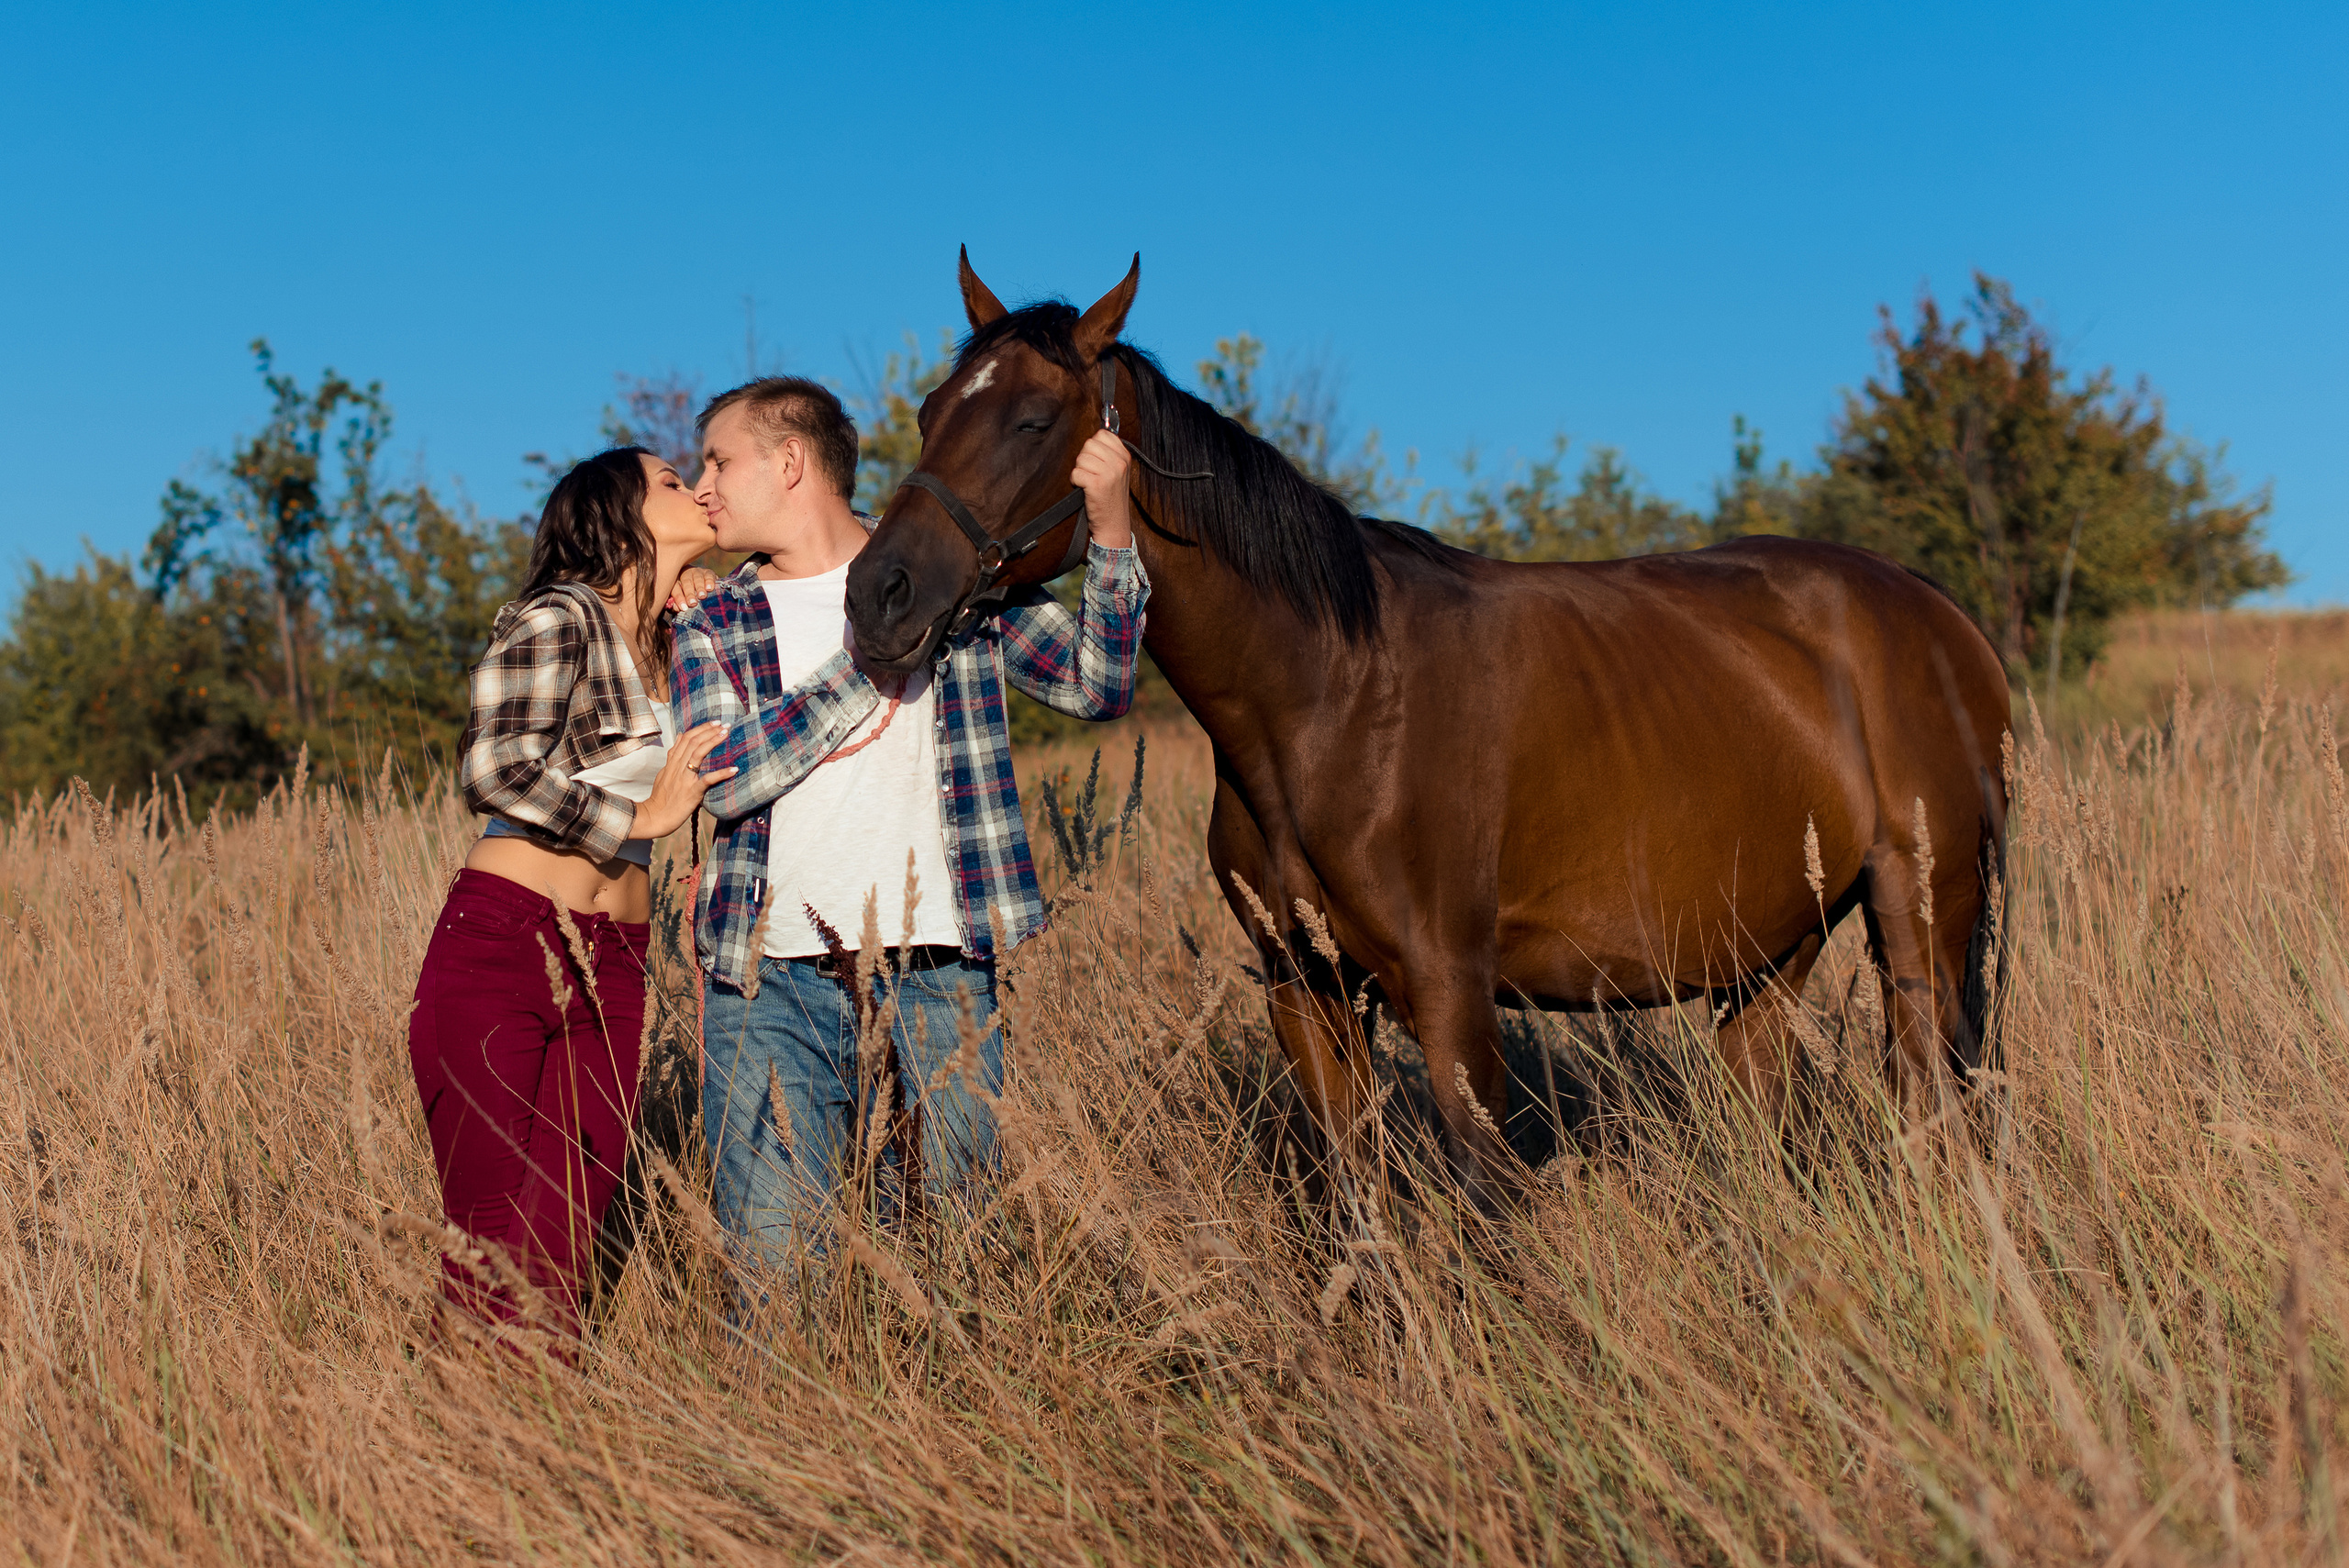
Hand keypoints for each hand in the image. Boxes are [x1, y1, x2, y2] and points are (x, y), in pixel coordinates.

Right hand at [629, 722, 736, 838]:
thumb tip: (680, 735)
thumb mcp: (664, 772)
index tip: (714, 723)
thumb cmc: (661, 797)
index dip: (701, 728)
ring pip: (698, 754)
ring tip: (726, 734)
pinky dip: (721, 773)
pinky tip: (733, 769)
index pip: (686, 738)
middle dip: (710, 731)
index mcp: (672, 762)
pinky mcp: (692, 792)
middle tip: (724, 724)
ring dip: (713, 742)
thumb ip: (673, 754)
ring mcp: (684, 779)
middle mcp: (677, 767)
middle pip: (693, 742)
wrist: (656, 816)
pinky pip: (707, 780)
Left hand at [667, 566, 719, 611]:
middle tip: (693, 603)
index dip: (679, 597)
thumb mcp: (681, 601)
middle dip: (690, 593)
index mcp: (674, 579)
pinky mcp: (708, 572)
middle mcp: (685, 573)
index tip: (683, 607)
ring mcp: (697, 572)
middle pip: (686, 582)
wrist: (701, 592)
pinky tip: (710, 588)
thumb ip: (677, 604)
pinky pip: (709, 575)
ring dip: (700, 588)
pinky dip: (710, 581)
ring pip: (698, 578)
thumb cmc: (686, 599)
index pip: (675, 587)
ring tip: (702, 596)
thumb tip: (677, 608)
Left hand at [1071, 427, 1133, 548]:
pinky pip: (1076, 473)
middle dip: (1085, 459)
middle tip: (1092, 475)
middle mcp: (1119, 463)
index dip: (1093, 448)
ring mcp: (1109, 473)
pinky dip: (1075, 482)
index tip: (1097, 462)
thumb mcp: (1117, 472)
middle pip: (1089, 444)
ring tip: (1089, 483)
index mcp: (1125, 456)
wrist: (1114, 524)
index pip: (1102, 435)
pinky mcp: (1097, 484)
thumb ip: (1108, 453)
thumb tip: (1095, 434)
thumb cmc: (1111, 498)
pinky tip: (1084, 489)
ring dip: (1080, 471)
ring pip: (1081, 458)